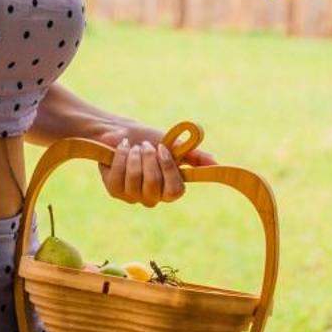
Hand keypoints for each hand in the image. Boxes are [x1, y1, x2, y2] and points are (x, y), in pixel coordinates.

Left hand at [90, 119, 218, 206]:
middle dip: (148, 159)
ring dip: (134, 156)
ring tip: (134, 146)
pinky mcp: (115, 191)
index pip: (175, 191)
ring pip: (135, 179)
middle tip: (146, 145)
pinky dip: (121, 156)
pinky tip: (123, 148)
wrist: (122, 133)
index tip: (162, 148)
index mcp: (169, 188)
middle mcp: (152, 198)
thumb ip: (194, 155)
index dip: (168, 169)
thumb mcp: (174, 145)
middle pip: (153, 185)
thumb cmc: (151, 140)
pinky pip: (118, 176)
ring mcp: (133, 197)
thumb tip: (216, 163)